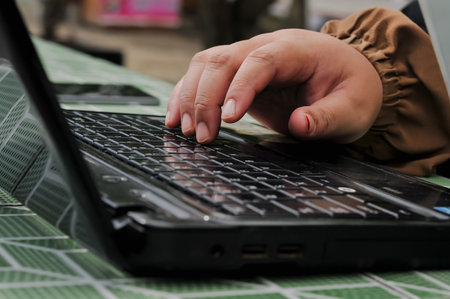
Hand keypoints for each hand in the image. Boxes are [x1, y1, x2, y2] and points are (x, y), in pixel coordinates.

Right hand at [165, 29, 382, 143]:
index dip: (241, 87)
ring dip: (190, 96)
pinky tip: (176, 116)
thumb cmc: (350, 89)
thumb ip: (328, 118)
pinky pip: (203, 75)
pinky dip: (186, 94)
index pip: (261, 60)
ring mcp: (248, 58)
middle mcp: (266, 47)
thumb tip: (299, 124)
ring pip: (205, 64)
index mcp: (296, 50)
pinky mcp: (237, 74)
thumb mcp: (352, 109)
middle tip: (202, 136)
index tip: (229, 118)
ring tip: (185, 130)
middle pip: (223, 60)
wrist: (347, 76)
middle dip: (206, 98)